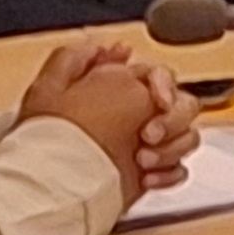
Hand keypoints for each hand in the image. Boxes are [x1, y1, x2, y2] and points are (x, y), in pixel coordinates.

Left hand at [15, 40, 194, 188]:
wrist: (51, 185)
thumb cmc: (48, 139)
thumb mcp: (50, 86)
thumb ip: (77, 58)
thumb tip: (112, 48)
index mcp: (115, 91)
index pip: (160, 76)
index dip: (164, 85)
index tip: (159, 101)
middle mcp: (133, 116)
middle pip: (181, 106)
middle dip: (172, 120)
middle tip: (149, 134)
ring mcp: (143, 146)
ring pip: (185, 138)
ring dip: (171, 149)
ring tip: (143, 161)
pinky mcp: (147, 175)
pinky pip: (178, 169)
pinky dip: (170, 173)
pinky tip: (149, 177)